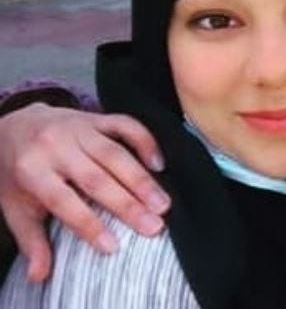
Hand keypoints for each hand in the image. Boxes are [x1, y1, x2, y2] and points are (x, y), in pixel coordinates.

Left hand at [0, 103, 170, 281]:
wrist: (15, 126)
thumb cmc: (18, 172)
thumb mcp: (15, 206)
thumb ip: (30, 239)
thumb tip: (40, 275)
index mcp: (31, 170)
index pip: (63, 201)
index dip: (88, 224)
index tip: (113, 246)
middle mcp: (56, 146)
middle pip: (96, 178)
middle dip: (128, 204)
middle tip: (154, 225)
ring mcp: (79, 128)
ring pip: (115, 154)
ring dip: (142, 180)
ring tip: (162, 203)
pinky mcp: (97, 118)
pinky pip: (125, 125)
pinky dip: (145, 141)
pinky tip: (158, 163)